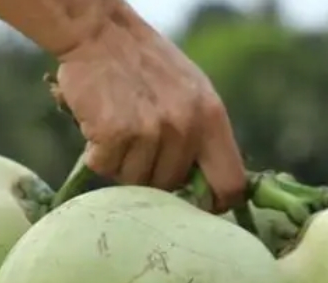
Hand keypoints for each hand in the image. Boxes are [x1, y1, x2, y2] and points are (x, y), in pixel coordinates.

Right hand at [53, 18, 245, 211]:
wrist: (99, 32)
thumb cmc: (146, 65)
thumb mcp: (191, 93)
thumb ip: (202, 137)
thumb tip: (205, 189)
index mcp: (211, 117)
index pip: (230, 183)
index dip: (214, 203)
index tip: (198, 204)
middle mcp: (185, 125)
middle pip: (172, 186)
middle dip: (154, 176)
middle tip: (139, 145)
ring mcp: (151, 130)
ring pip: (137, 181)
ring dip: (123, 164)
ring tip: (120, 131)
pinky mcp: (115, 133)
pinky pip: (106, 168)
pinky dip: (97, 155)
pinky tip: (99, 127)